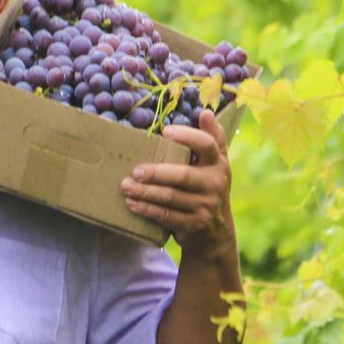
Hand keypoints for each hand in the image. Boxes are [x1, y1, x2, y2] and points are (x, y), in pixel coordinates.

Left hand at [120, 109, 234, 259]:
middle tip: (135, 171)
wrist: (215, 231)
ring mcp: (205, 206)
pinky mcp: (193, 224)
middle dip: (156, 173)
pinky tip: (131, 204)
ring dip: (145, 192)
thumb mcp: (215, 164)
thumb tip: (206, 112)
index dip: (187, 137)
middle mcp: (215, 184)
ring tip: (125, 186)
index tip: (165, 132)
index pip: (207, 145)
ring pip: (170, 197)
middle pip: (183, 175)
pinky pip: (166, 216)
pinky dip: (147, 210)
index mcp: (218, 164)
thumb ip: (211, 138)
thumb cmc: (207, 187)